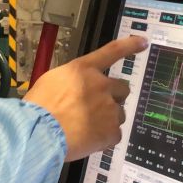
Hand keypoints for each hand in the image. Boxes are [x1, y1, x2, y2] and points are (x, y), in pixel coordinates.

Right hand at [24, 36, 148, 161]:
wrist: (39, 132)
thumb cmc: (39, 107)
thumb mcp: (51, 81)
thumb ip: (71, 81)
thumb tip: (78, 89)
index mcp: (84, 70)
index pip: (112, 51)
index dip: (130, 45)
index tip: (143, 42)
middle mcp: (102, 85)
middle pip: (122, 88)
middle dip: (114, 97)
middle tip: (98, 108)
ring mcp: (110, 109)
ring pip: (118, 114)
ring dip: (107, 119)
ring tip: (86, 129)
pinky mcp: (112, 132)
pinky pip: (113, 135)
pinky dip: (103, 138)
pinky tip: (87, 140)